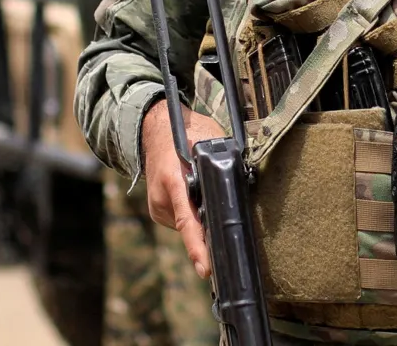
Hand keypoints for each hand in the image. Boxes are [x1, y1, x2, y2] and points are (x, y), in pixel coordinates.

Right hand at [141, 98, 225, 279]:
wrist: (154, 128)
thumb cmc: (186, 131)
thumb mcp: (207, 140)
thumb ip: (220, 163)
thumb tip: (242, 182)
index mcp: (173, 180)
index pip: (187, 220)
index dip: (197, 246)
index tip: (205, 269)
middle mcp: (162, 198)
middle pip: (192, 225)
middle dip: (210, 229)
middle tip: (227, 231)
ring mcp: (158, 206)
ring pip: (188, 224)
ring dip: (201, 218)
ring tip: (206, 196)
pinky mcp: (158, 210)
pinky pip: (182, 219)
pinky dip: (193, 214)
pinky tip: (197, 199)